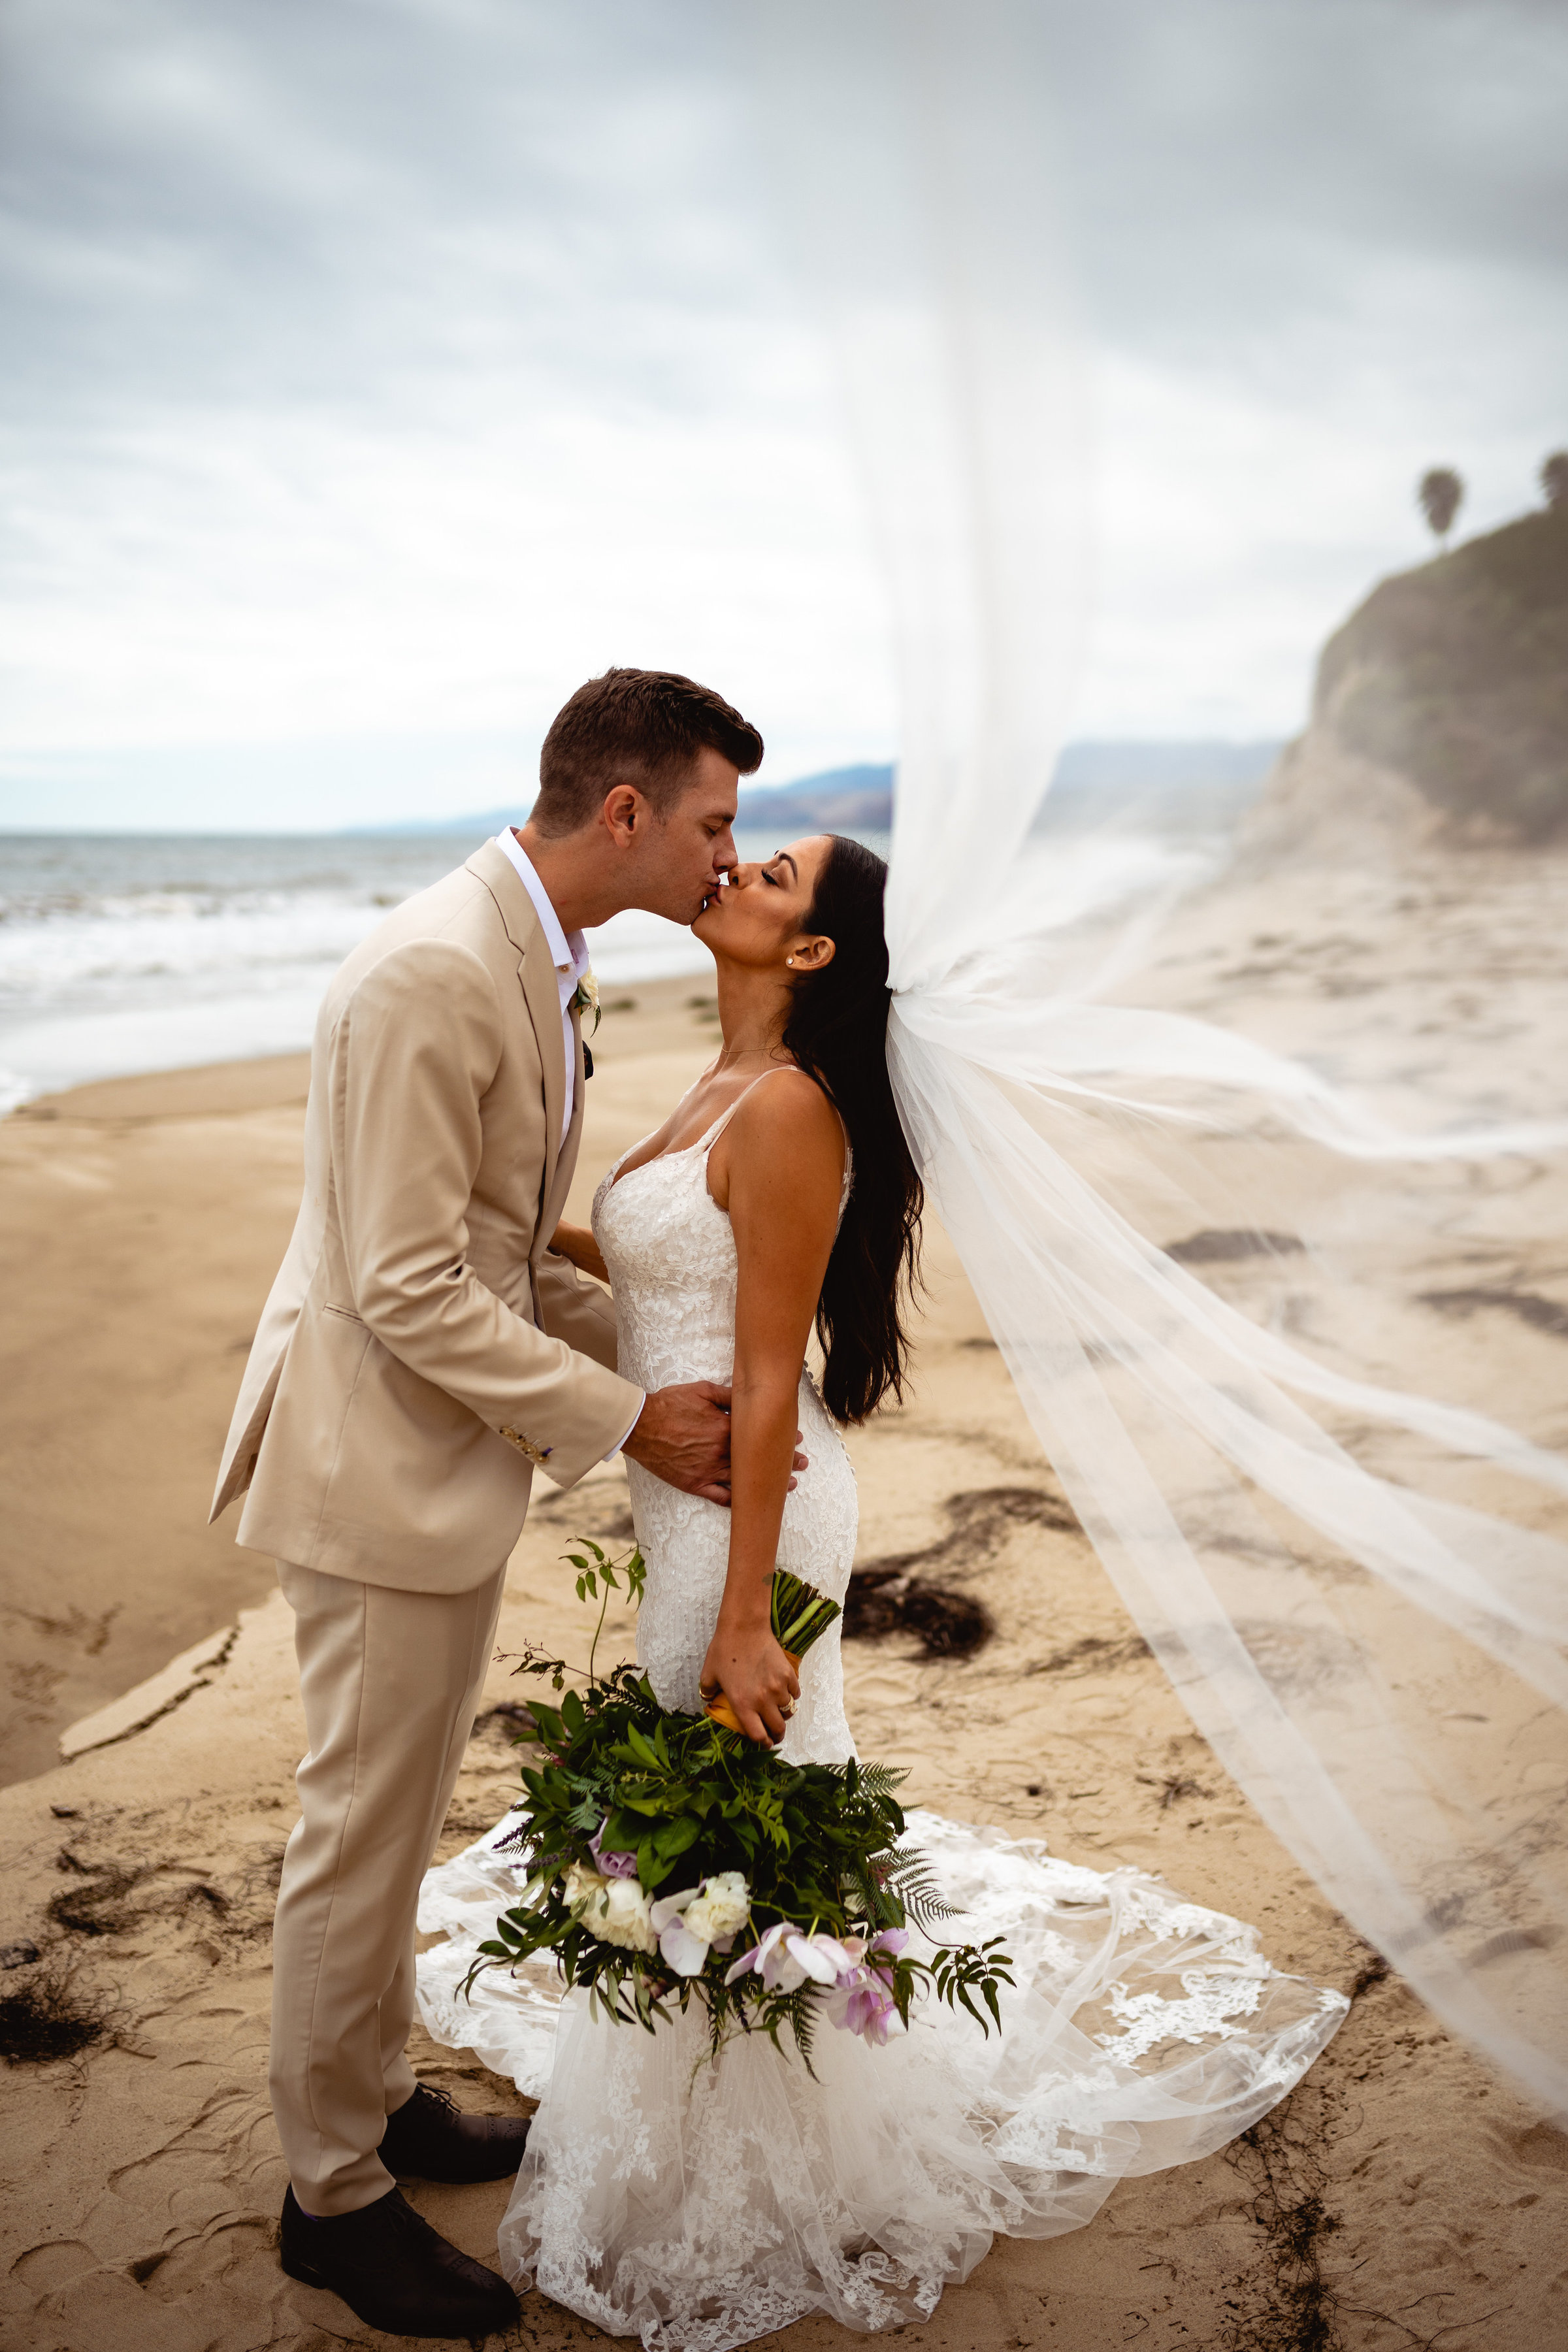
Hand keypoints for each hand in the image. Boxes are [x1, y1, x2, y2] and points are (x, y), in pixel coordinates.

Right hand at [622, 1384, 807, 1506]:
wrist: (640, 1426)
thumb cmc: (669, 1404)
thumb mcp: (701, 1391)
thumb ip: (728, 1395)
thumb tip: (750, 1395)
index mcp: (725, 1428)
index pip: (761, 1435)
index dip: (781, 1438)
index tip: (797, 1438)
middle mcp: (720, 1452)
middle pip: (758, 1460)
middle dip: (783, 1462)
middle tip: (803, 1464)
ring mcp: (707, 1471)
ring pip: (745, 1481)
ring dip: (768, 1484)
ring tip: (789, 1485)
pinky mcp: (694, 1484)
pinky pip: (720, 1497)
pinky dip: (738, 1501)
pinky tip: (752, 1502)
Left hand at [700, 1619, 799, 1745]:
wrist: (744, 1627)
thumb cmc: (724, 1649)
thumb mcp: (708, 1673)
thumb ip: (708, 1691)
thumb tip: (708, 1699)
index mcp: (743, 1705)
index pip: (758, 1735)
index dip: (763, 1743)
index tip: (765, 1743)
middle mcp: (763, 1700)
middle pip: (778, 1728)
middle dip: (777, 1734)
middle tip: (775, 1733)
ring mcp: (778, 1688)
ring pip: (788, 1711)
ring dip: (784, 1713)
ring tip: (779, 1709)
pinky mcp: (788, 1674)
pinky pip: (795, 1693)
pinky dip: (792, 1695)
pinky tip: (785, 1691)